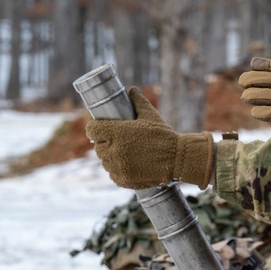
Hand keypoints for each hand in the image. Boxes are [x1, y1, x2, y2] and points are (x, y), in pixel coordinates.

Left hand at [85, 87, 213, 188]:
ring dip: (111, 158)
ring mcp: (118, 166)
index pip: (92, 130)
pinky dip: (118, 170)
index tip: (100, 129)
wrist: (178, 159)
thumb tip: (131, 90)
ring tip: (126, 154)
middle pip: (98, 147)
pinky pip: (113, 174)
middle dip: (106, 143)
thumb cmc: (164, 135)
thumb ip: (137, 101)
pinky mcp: (122, 179)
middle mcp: (114, 150)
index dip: (96, 128)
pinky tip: (129, 165)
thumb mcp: (150, 115)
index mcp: (117, 132)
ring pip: (105, 161)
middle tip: (119, 142)